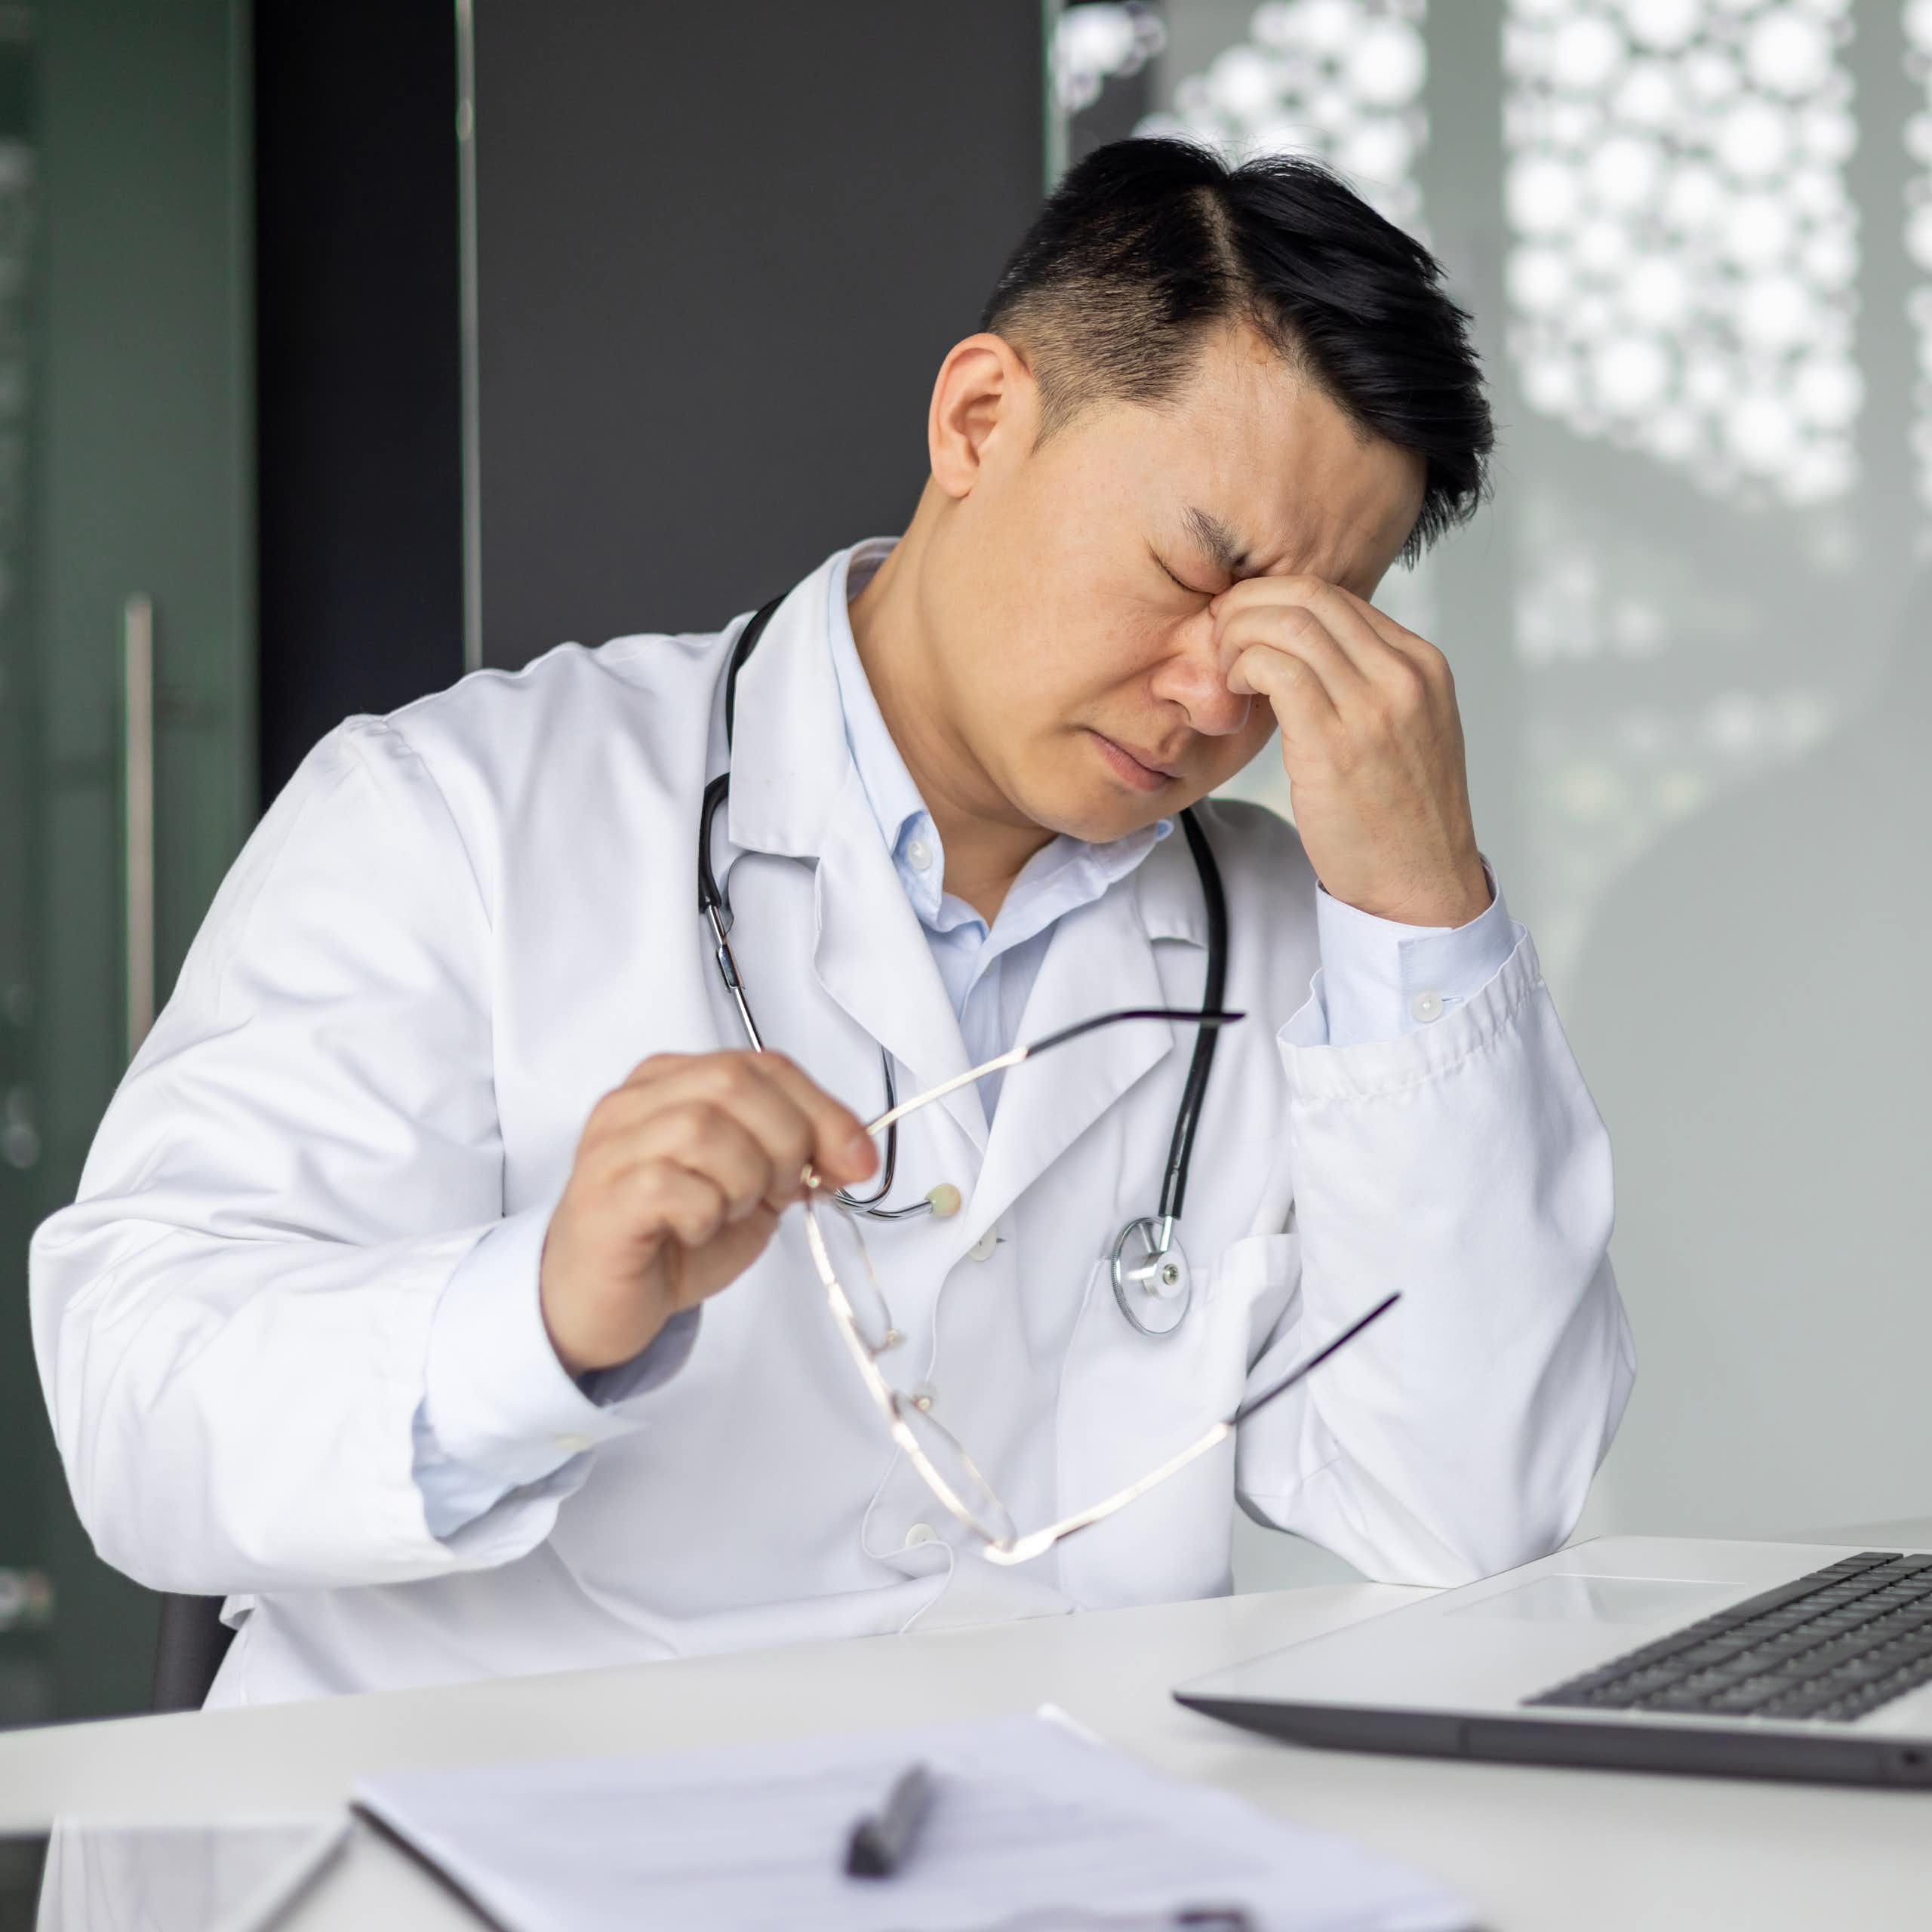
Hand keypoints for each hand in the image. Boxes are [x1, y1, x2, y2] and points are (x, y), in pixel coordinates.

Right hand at [539, 1050, 878, 1374]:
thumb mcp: (752, 1188)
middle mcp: (634, 1102)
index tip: (857, 1160)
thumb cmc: (671, 1238)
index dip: (823, 1110)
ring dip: (743, 1181)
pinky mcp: (603, 1200)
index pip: (762, 1065)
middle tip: (781, 1192)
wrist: (599, 1304)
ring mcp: (611, 1148)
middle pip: (733, 1083)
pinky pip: (672, 1187)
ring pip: (702, 1129)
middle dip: (785, 1141)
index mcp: (672, 1082)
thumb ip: (795, 1158)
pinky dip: (705, 1214)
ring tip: (730, 1212)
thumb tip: (853, 1153)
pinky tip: (694, 1231)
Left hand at [1212, 576, 1490, 927]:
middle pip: (1309, 595)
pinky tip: (1235, 696)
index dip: (1276, 600)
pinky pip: (1275, 669)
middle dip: (1248, 605)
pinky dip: (1241, 669)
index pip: (1336, 596)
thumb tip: (1303, 653)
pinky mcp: (1336, 742)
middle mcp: (1404, 674)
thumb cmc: (1400, 818)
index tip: (1243, 627)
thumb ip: (1367, 684)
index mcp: (1421, 664)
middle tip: (1219, 637)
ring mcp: (1374, 706)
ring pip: (1288, 623)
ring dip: (1237, 636)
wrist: (1422, 886)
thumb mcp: (1403, 730)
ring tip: (1224, 670)